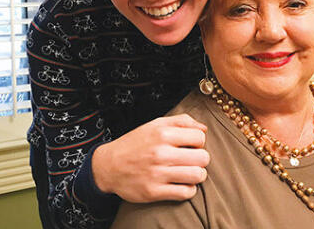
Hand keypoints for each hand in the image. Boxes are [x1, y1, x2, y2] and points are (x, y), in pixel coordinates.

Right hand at [92, 113, 209, 202]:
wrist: (108, 165)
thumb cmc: (136, 143)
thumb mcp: (155, 125)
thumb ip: (182, 121)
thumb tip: (204, 129)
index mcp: (163, 134)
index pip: (200, 137)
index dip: (198, 142)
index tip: (190, 145)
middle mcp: (161, 153)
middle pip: (203, 158)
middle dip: (200, 159)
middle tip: (191, 160)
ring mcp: (157, 174)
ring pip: (198, 176)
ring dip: (197, 175)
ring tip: (188, 172)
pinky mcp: (154, 192)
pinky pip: (186, 193)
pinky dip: (188, 189)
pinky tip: (181, 183)